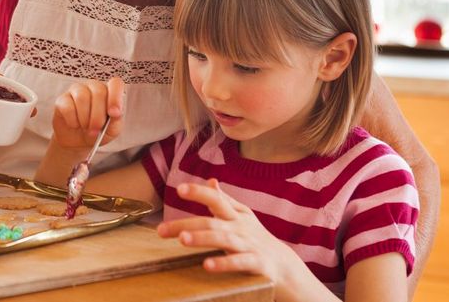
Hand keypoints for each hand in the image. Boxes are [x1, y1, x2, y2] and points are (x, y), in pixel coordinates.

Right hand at [51, 78, 124, 150]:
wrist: (77, 142)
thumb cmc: (97, 132)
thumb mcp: (111, 131)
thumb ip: (116, 121)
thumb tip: (116, 113)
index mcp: (109, 92)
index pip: (115, 83)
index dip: (115, 97)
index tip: (113, 113)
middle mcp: (93, 87)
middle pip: (99, 92)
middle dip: (98, 116)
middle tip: (96, 130)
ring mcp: (77, 90)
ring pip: (82, 98)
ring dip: (85, 119)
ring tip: (85, 128)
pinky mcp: (62, 99)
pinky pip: (68, 107)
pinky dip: (72, 121)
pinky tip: (74, 124)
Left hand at [156, 179, 300, 284]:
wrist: (287, 268)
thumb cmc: (257, 240)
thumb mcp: (243, 217)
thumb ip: (225, 200)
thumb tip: (210, 181)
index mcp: (236, 215)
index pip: (216, 199)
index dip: (199, 192)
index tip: (179, 189)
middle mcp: (241, 227)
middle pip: (212, 221)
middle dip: (186, 224)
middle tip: (162, 229)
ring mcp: (249, 245)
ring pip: (224, 239)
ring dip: (202, 238)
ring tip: (182, 240)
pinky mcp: (258, 264)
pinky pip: (240, 262)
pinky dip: (224, 263)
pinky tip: (207, 264)